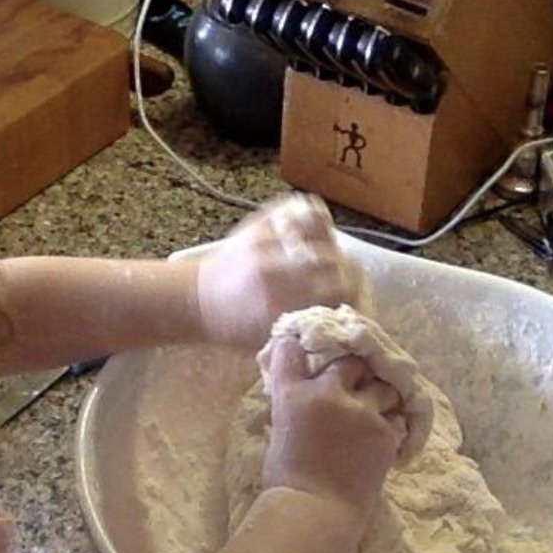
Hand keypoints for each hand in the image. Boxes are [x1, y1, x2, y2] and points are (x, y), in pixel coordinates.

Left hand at [196, 193, 369, 347]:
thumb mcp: (269, 342)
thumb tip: (347, 324)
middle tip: (349, 285)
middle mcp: (273, 272)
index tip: (357, 305)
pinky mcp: (261, 222)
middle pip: (338, 264)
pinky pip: (306, 210)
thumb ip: (307, 333)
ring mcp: (266, 242)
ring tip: (334, 264)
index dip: (357, 299)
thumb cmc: (234, 328)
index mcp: (277, 307)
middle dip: (350, 276)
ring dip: (336, 251)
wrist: (195, 300)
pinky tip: (317, 239)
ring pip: (326, 238)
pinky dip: (318, 221)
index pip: (340, 294)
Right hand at [261, 337, 402, 520]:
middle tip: (353, 381)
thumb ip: (295, 403)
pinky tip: (381, 434)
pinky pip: (396, 416)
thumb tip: (307, 390)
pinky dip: (391, 422)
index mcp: (293, 395)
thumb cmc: (286, 477)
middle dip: (353, 370)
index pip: (291, 353)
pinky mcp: (386, 432)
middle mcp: (329, 395)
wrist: (314, 510)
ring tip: (373, 410)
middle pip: (350, 362)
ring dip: (378, 395)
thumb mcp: (280, 430)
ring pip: (381, 387)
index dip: (297, 345)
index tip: (300, 344)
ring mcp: (362, 412)